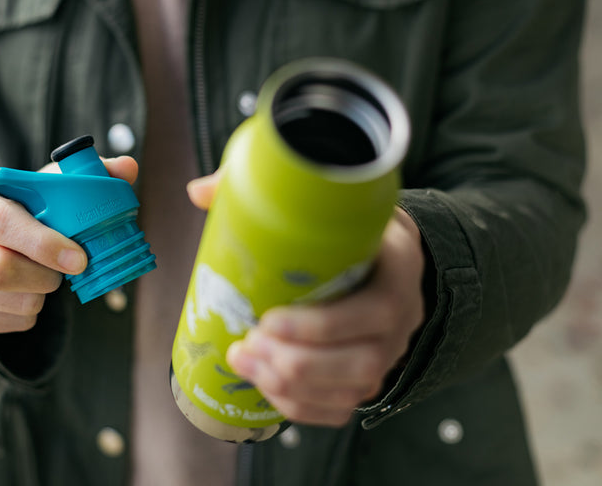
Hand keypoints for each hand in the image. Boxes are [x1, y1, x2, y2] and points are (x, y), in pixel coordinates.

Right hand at [0, 156, 138, 332]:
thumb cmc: (23, 211)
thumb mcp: (46, 187)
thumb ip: (86, 177)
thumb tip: (128, 167)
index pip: (1, 222)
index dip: (43, 243)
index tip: (79, 258)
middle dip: (45, 276)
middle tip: (67, 271)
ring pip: (9, 301)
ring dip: (42, 294)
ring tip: (44, 276)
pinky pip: (6, 324)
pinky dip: (30, 313)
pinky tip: (29, 292)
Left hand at [187, 173, 425, 426]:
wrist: (387, 251)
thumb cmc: (347, 223)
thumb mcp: (324, 199)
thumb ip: (267, 191)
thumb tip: (199, 192)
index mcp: (398, 269)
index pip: (373, 310)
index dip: (319, 324)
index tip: (267, 317)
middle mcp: (402, 318)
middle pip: (361, 361)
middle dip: (294, 361)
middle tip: (245, 344)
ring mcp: (389, 353)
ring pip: (351, 391)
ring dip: (291, 386)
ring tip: (245, 362)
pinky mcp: (370, 377)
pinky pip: (341, 409)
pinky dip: (300, 406)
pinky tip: (264, 385)